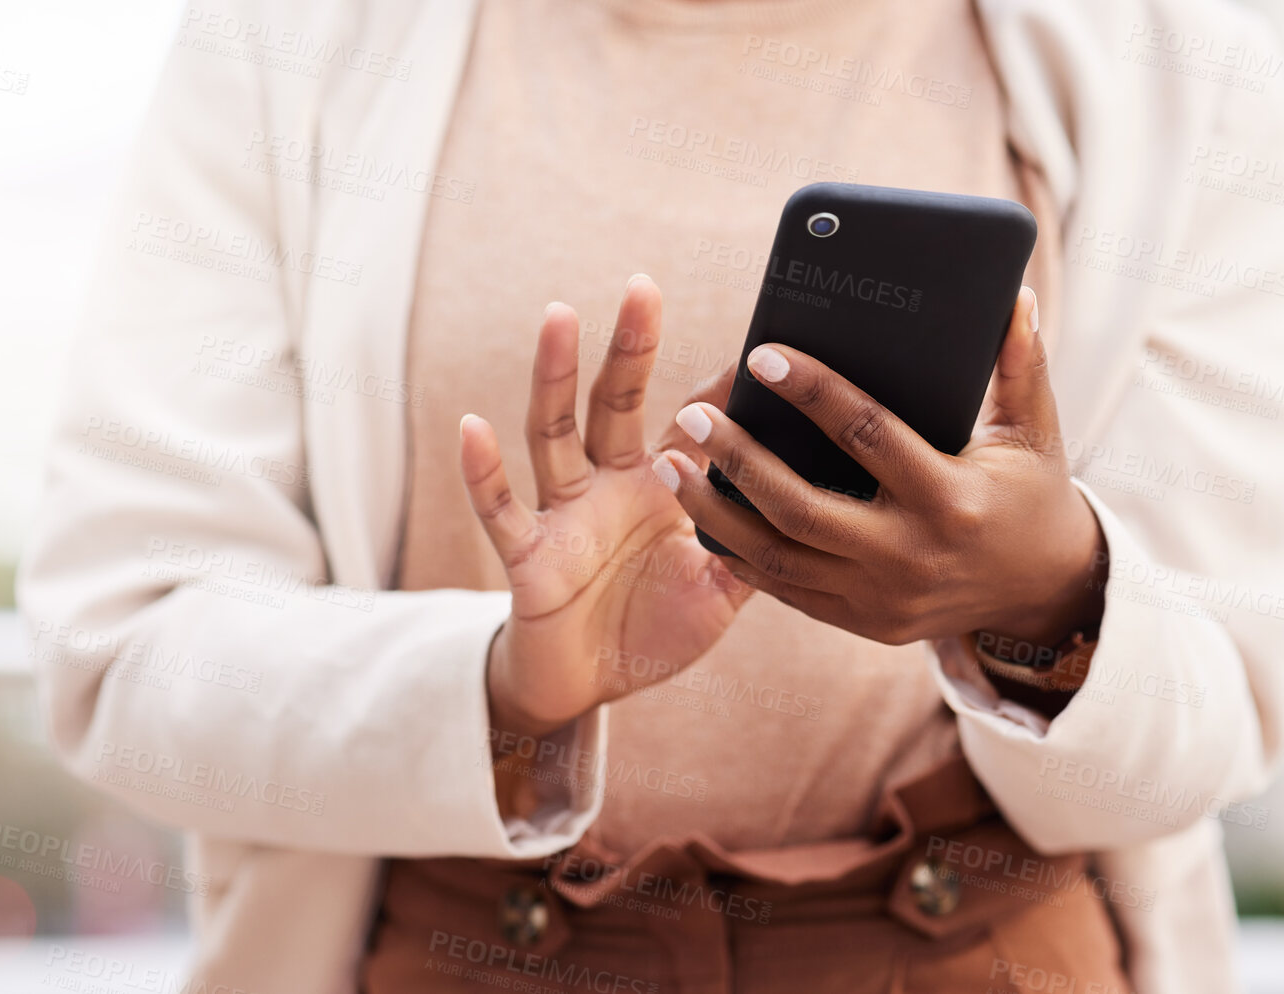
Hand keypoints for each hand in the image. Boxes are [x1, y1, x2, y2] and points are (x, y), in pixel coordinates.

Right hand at [460, 276, 751, 744]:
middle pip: (616, 402)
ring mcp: (564, 514)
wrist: (586, 688)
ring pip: (556, 433)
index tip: (755, 345)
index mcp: (659, 490)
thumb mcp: (718, 593)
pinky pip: (502, 509)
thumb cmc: (650, 632)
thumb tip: (811, 510)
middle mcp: (608, 487)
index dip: (719, 390)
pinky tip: (472, 427)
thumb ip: (755, 551)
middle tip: (643, 287)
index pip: (691, 426)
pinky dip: (482, 471)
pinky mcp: (528, 554)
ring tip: (561, 316)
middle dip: (629, 346)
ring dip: (555, 376)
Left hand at [655, 287, 1105, 652]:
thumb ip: (1021, 361)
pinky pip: (789, 591)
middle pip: (802, 507)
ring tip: (671, 467)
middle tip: (692, 416)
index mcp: (950, 497)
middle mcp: (911, 555)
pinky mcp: (865, 624)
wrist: (1043, 593)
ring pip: (779, 558)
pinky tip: (702, 517)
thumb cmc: (1033, 493)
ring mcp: (883, 598)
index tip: (763, 355)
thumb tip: (1016, 292)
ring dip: (716, 513)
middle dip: (740, 459)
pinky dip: (743, 554)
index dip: (812, 392)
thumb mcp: (1035, 430)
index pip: (868, 435)